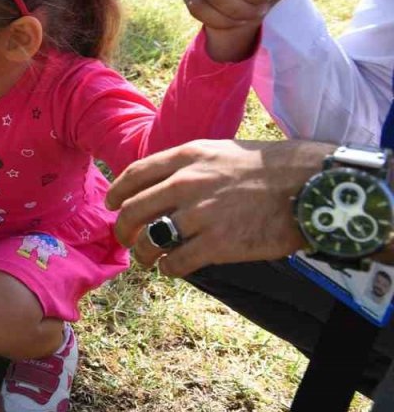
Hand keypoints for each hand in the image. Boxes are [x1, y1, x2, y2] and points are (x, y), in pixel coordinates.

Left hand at [105, 139, 333, 276]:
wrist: (309, 185)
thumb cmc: (267, 168)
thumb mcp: (220, 151)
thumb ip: (187, 165)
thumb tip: (159, 185)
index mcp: (186, 157)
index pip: (133, 175)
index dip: (116, 193)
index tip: (111, 205)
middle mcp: (186, 183)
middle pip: (131, 211)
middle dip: (122, 229)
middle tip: (125, 239)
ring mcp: (200, 215)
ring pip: (149, 241)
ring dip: (143, 254)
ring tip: (149, 259)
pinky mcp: (218, 244)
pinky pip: (176, 263)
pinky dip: (169, 269)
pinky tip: (172, 268)